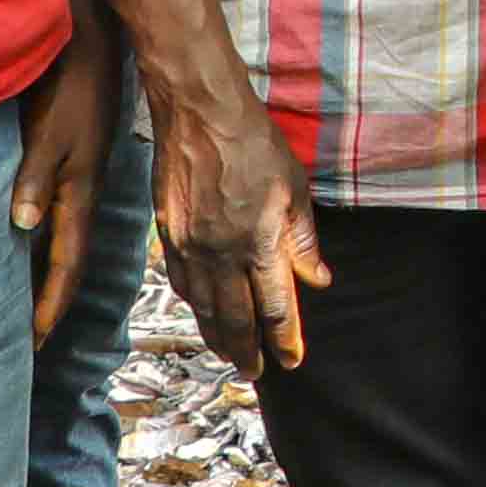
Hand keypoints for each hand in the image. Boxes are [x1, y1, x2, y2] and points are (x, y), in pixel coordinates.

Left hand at [12, 17, 125, 342]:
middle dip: (50, 300)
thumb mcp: (51, 133)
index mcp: (80, 194)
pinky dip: (40, 240)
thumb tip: (24, 228)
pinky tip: (25, 242)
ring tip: (26, 303)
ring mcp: (76, 177)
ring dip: (45, 273)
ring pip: (60, 239)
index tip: (34, 343)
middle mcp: (80, 193)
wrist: (91, 42)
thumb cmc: (70, 86)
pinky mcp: (67, 159)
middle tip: (31, 339)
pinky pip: (53, 214)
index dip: (51, 304)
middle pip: (66, 259)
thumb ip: (36, 178)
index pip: (67, 263)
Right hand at [150, 70, 326, 378]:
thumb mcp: (294, 189)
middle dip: (247, 350)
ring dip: (217, 335)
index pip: (275, 307)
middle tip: (255, 372)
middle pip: (235, 318)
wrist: (199, 114)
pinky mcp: (168, 234)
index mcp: (259, 244)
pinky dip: (193, 304)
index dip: (284, 338)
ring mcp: (190, 246)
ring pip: (203, 306)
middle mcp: (222, 254)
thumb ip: (303, 240)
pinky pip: (181, 282)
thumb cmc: (254, 144)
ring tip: (229, 354)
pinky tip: (201, 312)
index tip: (290, 361)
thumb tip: (317, 280)